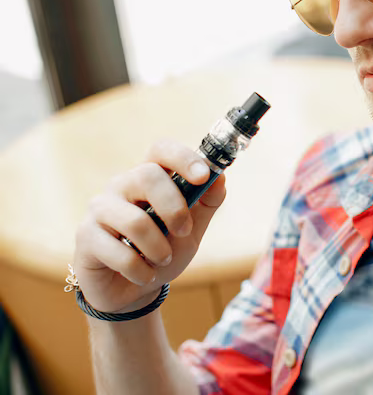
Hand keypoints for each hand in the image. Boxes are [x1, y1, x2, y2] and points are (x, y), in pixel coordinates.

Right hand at [73, 140, 226, 313]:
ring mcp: (100, 208)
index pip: (161, 150)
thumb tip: (219, 178)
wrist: (132, 290)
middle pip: (148, 176)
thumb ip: (206, 204)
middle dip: (175, 209)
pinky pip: (120, 253)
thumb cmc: (162, 251)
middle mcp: (122, 185)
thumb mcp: (191, 229)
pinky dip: (141, 270)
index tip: (203, 176)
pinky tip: (143, 275)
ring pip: (135, 220)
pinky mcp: (86, 236)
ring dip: (158, 248)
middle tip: (184, 232)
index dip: (183, 158)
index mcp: (150, 177)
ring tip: (162, 260)